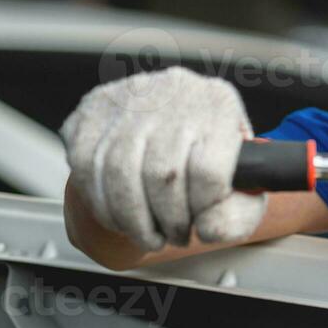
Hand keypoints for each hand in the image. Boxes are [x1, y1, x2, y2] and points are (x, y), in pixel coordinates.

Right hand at [59, 66, 267, 251]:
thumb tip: (209, 230)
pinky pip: (85, 166)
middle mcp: (174, 91)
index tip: (201, 225)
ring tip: (147, 234)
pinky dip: (100, 204)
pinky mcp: (94, 106)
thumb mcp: (241, 186)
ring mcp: (130, 95)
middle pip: (162, 175)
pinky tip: (119, 215)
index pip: (209, 170)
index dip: (202, 211)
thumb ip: (237, 215)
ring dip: (131, 220)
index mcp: (219, 104)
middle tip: (173, 236)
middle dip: (166, 222)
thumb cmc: (210, 161)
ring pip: (119, 173)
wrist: (175, 124)